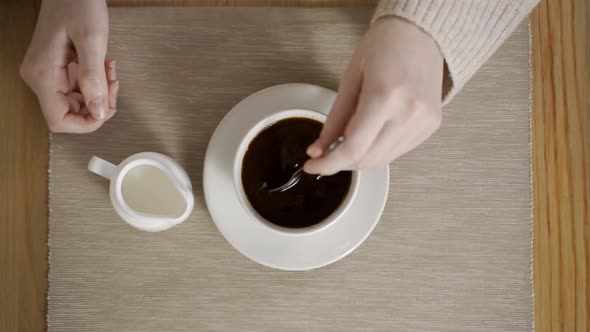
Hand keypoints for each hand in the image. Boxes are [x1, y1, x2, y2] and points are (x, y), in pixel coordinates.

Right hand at [20, 0, 117, 132]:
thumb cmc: (77, 2)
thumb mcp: (92, 40)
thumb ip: (94, 79)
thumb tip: (99, 112)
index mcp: (43, 74)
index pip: (59, 121)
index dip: (86, 123)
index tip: (106, 111)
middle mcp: (40, 76)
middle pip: (70, 113)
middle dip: (98, 105)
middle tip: (113, 85)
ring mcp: (48, 72)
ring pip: (77, 101)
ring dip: (99, 92)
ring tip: (110, 70)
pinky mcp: (57, 67)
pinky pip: (78, 87)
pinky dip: (96, 82)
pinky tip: (104, 66)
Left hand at [304, 17, 443, 174]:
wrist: (420, 33)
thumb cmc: (383, 46)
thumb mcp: (350, 78)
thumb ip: (334, 119)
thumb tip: (318, 150)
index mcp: (385, 96)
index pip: (352, 148)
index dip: (328, 164)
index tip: (312, 166)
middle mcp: (408, 113)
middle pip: (367, 160)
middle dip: (341, 162)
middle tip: (326, 152)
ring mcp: (423, 122)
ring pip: (382, 160)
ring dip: (359, 158)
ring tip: (348, 141)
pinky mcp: (431, 126)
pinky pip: (397, 151)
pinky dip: (378, 150)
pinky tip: (370, 134)